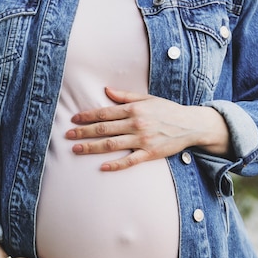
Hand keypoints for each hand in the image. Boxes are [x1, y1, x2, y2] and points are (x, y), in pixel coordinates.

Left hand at [66, 87, 231, 170]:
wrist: (190, 125)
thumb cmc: (167, 110)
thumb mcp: (147, 98)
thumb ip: (125, 96)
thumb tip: (106, 90)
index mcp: (134, 109)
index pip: (105, 112)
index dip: (87, 116)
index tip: (74, 120)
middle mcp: (136, 123)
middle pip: (104, 128)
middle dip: (84, 132)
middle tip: (68, 135)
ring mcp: (142, 139)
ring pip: (112, 144)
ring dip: (92, 147)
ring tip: (76, 149)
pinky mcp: (149, 153)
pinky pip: (130, 160)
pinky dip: (116, 164)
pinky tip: (103, 167)